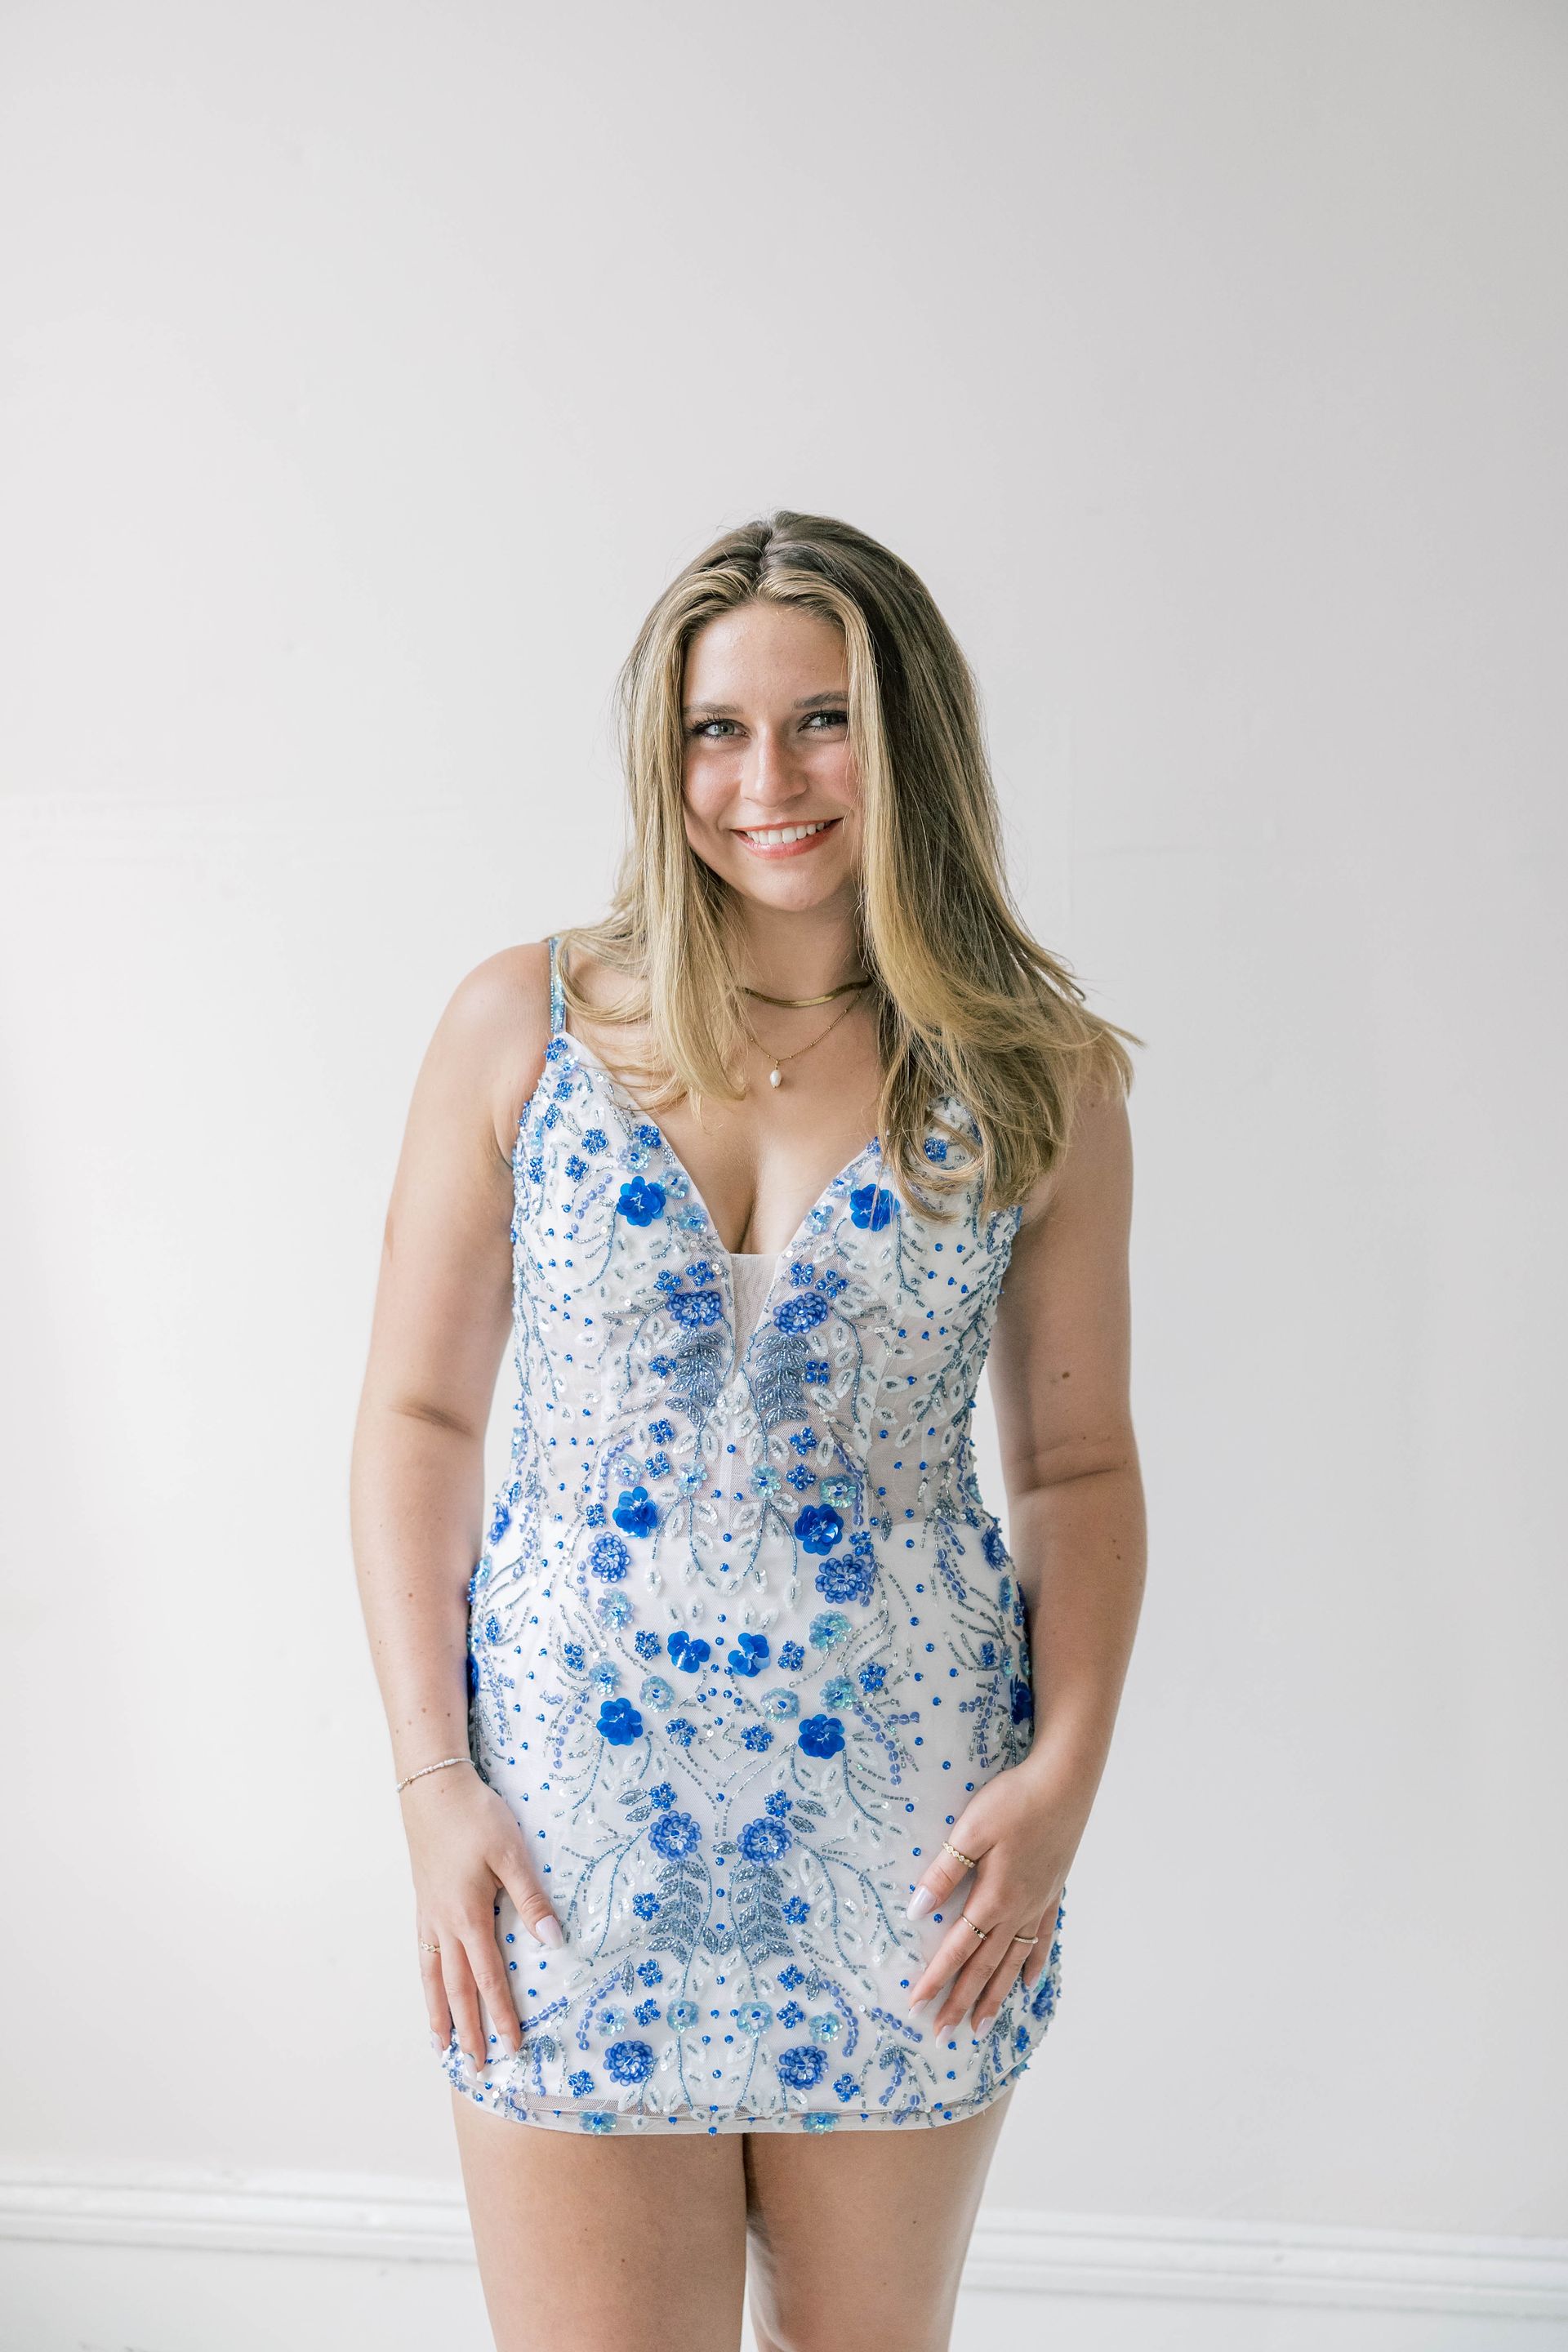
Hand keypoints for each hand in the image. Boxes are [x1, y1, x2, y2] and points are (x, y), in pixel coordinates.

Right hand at [400, 1763, 564, 2069]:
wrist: (434, 1789)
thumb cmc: (477, 1817)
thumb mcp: (512, 1854)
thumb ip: (531, 1899)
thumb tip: (553, 1943)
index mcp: (469, 1916)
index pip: (488, 1979)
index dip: (501, 2015)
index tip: (512, 2047)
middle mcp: (445, 1924)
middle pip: (456, 1989)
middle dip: (468, 2030)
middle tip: (475, 2067)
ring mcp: (429, 1914)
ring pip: (432, 1976)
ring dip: (439, 2014)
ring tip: (440, 2046)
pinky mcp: (422, 1901)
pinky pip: (422, 1954)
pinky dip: (425, 1981)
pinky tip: (428, 1990)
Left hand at [904, 1755, 1080, 2036]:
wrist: (1065, 1782)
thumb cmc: (1014, 1801)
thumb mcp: (970, 1829)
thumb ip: (944, 1872)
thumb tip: (916, 1912)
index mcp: (993, 1898)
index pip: (958, 1950)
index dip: (936, 1979)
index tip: (916, 2006)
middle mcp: (1017, 1911)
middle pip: (985, 1968)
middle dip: (961, 2002)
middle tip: (943, 2035)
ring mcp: (1038, 1904)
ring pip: (1013, 1962)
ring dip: (995, 1996)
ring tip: (981, 2026)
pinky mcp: (1053, 1891)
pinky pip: (1041, 1939)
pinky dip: (1033, 1964)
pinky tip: (1028, 1981)